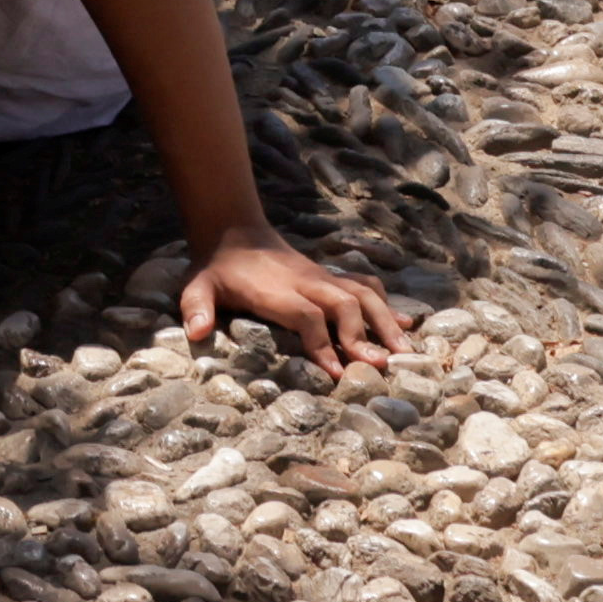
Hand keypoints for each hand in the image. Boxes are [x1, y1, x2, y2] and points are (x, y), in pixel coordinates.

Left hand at [171, 224, 401, 373]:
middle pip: (344, 303)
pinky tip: (407, 323)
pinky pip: (365, 285)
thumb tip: (195, 333)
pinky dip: (388, 304)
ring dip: (386, 319)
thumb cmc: (217, 269)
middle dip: (365, 334)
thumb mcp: (198, 285)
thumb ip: (197, 307)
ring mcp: (322, 277)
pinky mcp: (330, 276)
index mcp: (277, 289)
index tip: (337, 372)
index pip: (306, 315)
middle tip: (382, 366)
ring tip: (405, 350)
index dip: (322, 342)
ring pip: (363, 292)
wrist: (234, 229)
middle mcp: (306, 281)